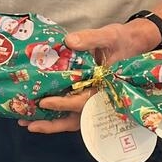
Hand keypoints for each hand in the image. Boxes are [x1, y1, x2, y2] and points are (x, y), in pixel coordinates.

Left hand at [22, 21, 154, 133]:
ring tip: (27, 123)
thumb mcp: (109, 36)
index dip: (64, 103)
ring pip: (74, 118)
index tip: (44, 103)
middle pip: (77, 118)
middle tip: (30, 125)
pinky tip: (36, 112)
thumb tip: (70, 41)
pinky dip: (56, 113)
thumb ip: (91, 38)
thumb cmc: (122, 41)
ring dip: (52, 122)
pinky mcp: (87, 94)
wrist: (134, 43)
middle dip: (53, 124)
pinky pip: (72, 109)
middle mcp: (99, 97)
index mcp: (106, 87)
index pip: (84, 101)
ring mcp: (93, 98)